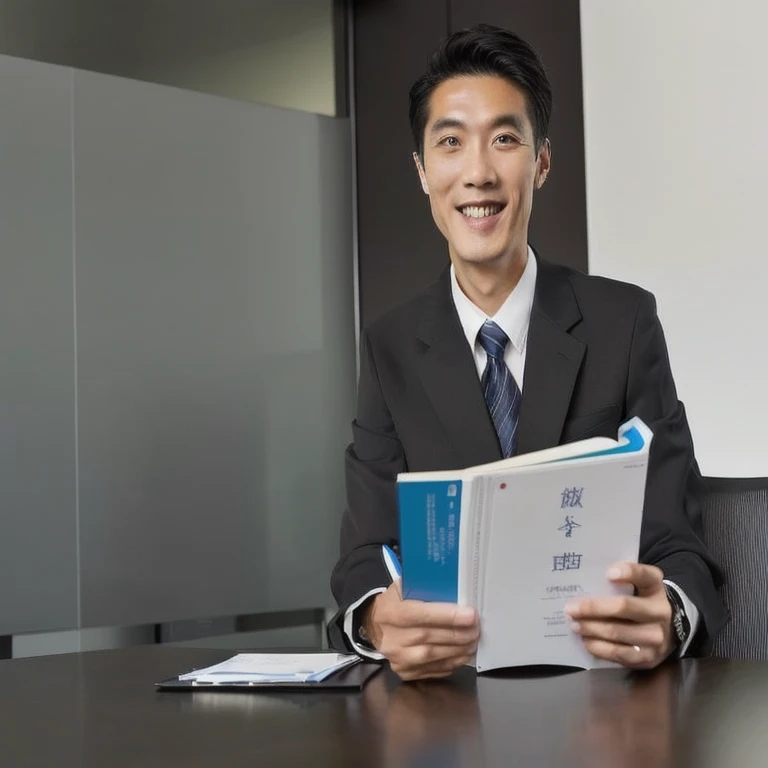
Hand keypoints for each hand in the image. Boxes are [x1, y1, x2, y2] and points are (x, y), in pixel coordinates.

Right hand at [362, 581, 479, 680]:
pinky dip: (450, 663)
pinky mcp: (404, 672)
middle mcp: (391, 638)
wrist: (375, 625)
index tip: (470, 615)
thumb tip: (455, 588)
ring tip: (473, 642)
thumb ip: (423, 587)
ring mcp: (396, 658)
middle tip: (477, 629)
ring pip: (432, 656)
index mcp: (390, 612)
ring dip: (457, 650)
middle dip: (457, 634)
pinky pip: (432, 670)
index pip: (420, 614)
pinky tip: (462, 654)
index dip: (446, 616)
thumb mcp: (402, 587)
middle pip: (429, 637)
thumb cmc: (396, 602)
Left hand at [565, 562, 674, 669]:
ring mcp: (656, 637)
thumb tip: (584, 580)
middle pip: (624, 607)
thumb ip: (619, 580)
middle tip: (570, 608)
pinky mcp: (648, 657)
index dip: (628, 572)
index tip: (608, 573)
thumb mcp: (637, 585)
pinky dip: (598, 647)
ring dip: (591, 628)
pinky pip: (619, 653)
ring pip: (617, 632)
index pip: (645, 575)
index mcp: (655, 586)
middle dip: (593, 608)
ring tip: (574, 624)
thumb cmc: (640, 601)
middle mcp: (660, 611)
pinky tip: (586, 640)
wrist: (667, 631)